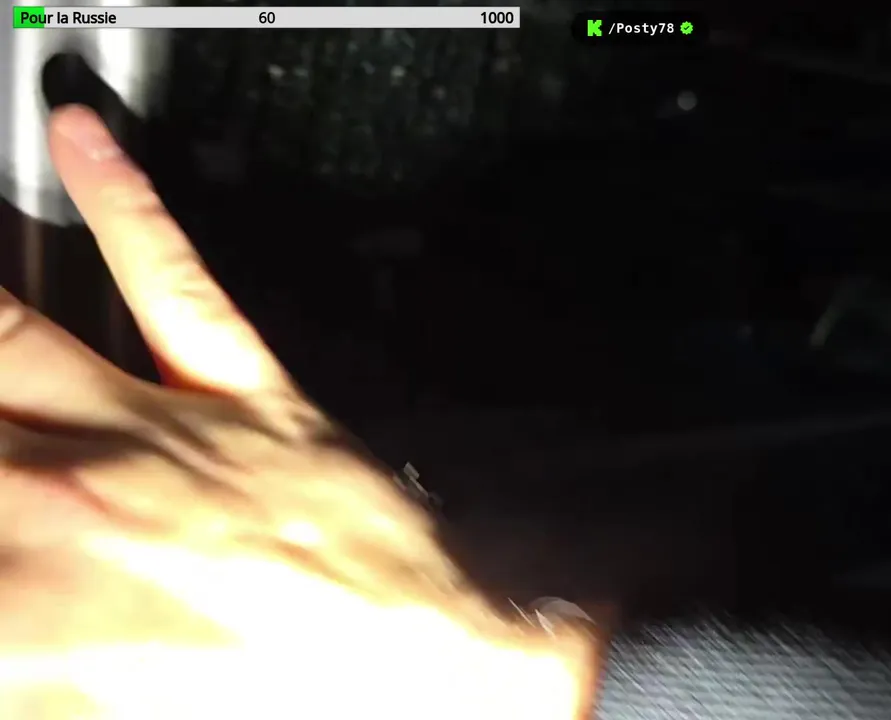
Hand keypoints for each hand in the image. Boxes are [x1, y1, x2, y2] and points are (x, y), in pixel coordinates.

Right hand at [0, 106, 593, 718]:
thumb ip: (38, 671)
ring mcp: (157, 430)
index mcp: (31, 612)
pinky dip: (123, 201)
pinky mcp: (243, 391)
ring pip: (6, 338)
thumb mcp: (109, 712)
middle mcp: (70, 500)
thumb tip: (24, 638)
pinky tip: (82, 135)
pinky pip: (173, 281)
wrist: (430, 669)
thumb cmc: (289, 703)